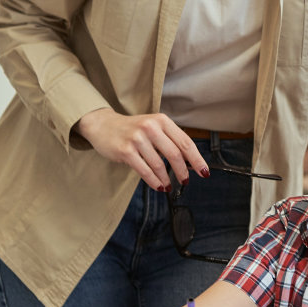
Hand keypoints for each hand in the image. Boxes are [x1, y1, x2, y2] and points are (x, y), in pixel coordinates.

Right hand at [76, 108, 206, 189]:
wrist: (103, 125)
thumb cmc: (132, 129)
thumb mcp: (153, 127)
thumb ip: (169, 141)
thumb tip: (190, 163)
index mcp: (162, 120)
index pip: (185, 142)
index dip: (197, 159)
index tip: (204, 172)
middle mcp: (150, 127)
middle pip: (175, 154)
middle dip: (183, 171)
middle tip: (185, 181)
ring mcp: (137, 138)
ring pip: (159, 165)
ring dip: (166, 179)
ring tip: (168, 186)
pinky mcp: (126, 150)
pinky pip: (144, 170)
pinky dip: (154, 181)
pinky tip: (158, 186)